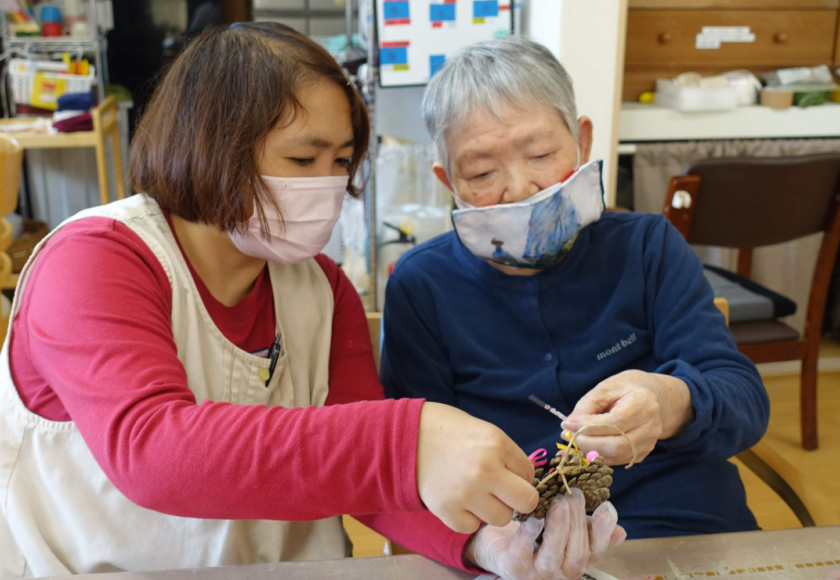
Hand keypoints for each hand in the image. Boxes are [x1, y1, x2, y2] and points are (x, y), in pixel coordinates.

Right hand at [417, 402, 538, 533]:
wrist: (406, 436)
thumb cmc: (449, 431)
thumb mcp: (484, 431)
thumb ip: (506, 455)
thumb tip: (526, 481)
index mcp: (497, 444)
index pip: (530, 473)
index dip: (519, 474)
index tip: (505, 471)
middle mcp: (485, 470)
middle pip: (527, 502)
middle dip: (518, 498)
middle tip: (502, 492)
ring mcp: (466, 492)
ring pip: (502, 518)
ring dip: (493, 509)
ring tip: (477, 494)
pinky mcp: (446, 510)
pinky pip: (472, 527)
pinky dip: (468, 517)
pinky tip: (459, 501)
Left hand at [465, 489, 625, 578]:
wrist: (495, 540)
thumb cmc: (533, 531)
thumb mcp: (562, 525)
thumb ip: (587, 526)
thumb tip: (621, 532)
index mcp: (573, 561)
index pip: (595, 550)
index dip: (604, 531)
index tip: (606, 507)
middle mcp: (559, 572)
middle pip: (576, 552)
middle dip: (577, 521)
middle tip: (574, 494)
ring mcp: (536, 574)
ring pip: (553, 555)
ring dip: (558, 527)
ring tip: (559, 503)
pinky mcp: (513, 568)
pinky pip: (523, 552)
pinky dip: (528, 535)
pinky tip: (532, 518)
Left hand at [561, 370, 693, 464]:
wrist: (656, 397)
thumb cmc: (628, 388)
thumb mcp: (606, 388)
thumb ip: (587, 405)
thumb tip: (569, 424)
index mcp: (642, 405)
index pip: (614, 422)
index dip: (587, 426)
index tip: (566, 424)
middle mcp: (650, 427)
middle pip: (616, 445)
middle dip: (587, 443)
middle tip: (568, 435)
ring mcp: (648, 443)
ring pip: (616, 456)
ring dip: (590, 452)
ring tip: (574, 441)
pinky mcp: (643, 453)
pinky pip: (617, 460)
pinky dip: (598, 456)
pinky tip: (585, 447)